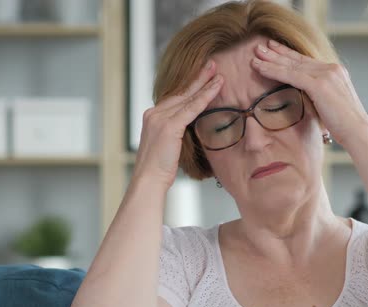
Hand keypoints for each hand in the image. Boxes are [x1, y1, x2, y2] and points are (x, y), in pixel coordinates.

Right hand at [131, 60, 223, 188]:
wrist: (149, 180)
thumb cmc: (160, 169)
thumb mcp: (168, 146)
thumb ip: (176, 133)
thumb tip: (190, 128)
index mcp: (153, 117)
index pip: (175, 97)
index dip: (190, 86)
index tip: (203, 76)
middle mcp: (154, 113)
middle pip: (181, 92)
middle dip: (198, 78)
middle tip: (211, 64)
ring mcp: (160, 118)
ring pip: (187, 98)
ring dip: (205, 84)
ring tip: (218, 73)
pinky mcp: (168, 126)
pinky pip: (191, 108)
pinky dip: (205, 97)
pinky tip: (216, 88)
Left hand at [251, 39, 367, 147]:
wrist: (359, 132)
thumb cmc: (346, 126)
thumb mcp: (331, 106)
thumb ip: (318, 98)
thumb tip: (305, 101)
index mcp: (335, 72)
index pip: (307, 61)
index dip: (289, 55)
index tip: (275, 50)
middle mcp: (332, 69)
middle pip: (298, 59)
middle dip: (277, 53)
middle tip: (260, 47)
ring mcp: (326, 75)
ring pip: (292, 65)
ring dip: (271, 60)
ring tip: (255, 55)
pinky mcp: (319, 84)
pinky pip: (290, 75)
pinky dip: (273, 71)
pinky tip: (260, 68)